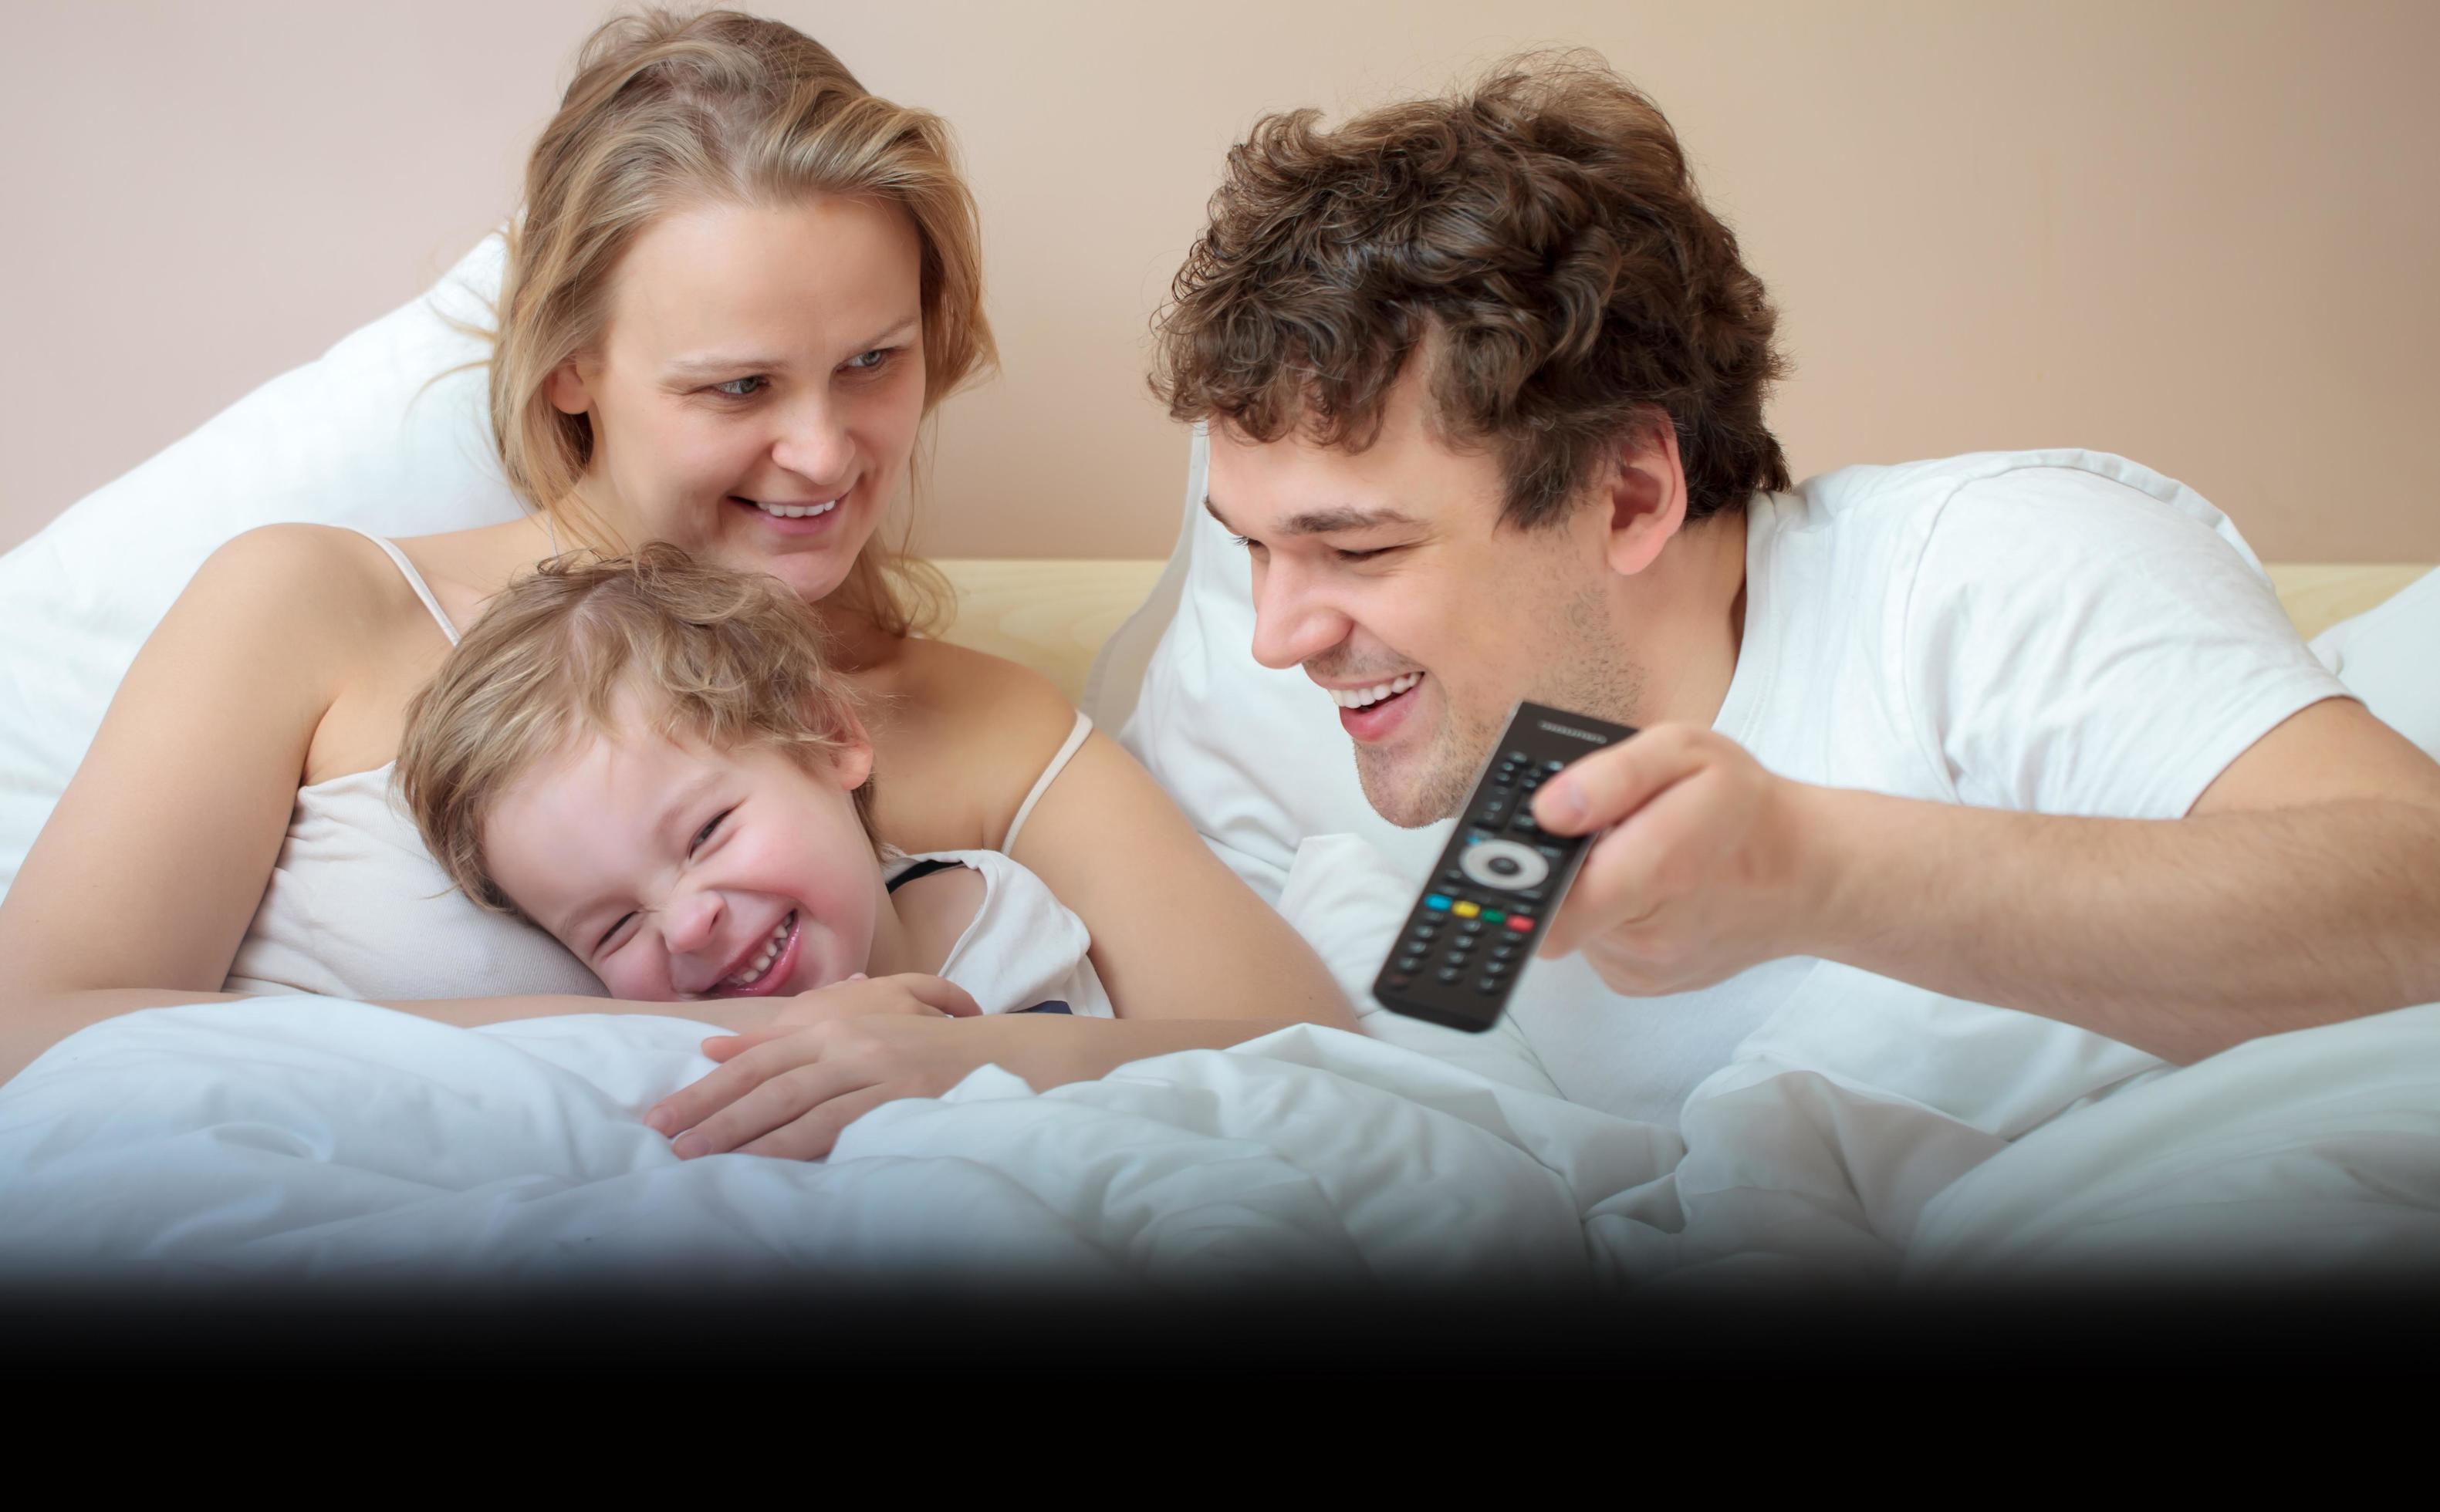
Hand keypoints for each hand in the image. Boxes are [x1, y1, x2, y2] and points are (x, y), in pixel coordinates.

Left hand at [646, 980, 991, 1161]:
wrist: (996, 1052)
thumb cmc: (921, 1046)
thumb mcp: (852, 1029)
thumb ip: (784, 1038)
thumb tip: (715, 1047)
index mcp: (830, 1025)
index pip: (755, 1059)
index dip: (706, 1087)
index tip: (662, 1115)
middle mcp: (844, 1041)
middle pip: (763, 1079)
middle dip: (707, 1109)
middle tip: (663, 1137)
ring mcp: (869, 1067)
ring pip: (790, 1101)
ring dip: (739, 1130)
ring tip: (695, 1155)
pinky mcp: (894, 1096)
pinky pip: (834, 1124)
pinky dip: (793, 1144)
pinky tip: (762, 1162)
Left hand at [1528, 723, 1827, 995]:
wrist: (1811, 877)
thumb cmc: (1748, 809)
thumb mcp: (1686, 753)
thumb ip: (1612, 776)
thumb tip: (1548, 811)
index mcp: (1657, 870)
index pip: (1547, 908)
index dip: (1519, 880)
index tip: (1515, 853)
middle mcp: (1648, 935)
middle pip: (1552, 913)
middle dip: (1560, 872)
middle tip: (1600, 837)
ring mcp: (1645, 967)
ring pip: (1574, 926)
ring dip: (1589, 890)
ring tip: (1636, 857)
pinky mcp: (1644, 981)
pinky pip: (1597, 945)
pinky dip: (1608, 915)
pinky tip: (1647, 889)